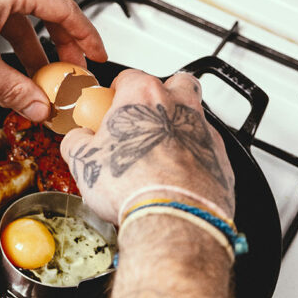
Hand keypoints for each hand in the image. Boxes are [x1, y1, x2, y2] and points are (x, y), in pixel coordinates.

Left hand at [0, 0, 105, 120]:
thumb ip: (14, 89)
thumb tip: (39, 107)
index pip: (66, 11)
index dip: (86, 38)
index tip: (97, 56)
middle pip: (47, 13)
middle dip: (61, 47)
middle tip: (72, 73)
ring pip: (23, 17)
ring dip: (34, 48)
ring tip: (42, 79)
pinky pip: (3, 16)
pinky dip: (12, 41)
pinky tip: (12, 66)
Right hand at [61, 69, 234, 224]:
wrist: (173, 220)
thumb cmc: (132, 186)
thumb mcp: (83, 161)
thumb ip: (77, 141)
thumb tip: (77, 140)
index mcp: (144, 96)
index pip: (130, 77)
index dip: (117, 92)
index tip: (110, 108)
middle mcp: (179, 106)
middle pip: (176, 84)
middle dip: (163, 95)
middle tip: (145, 119)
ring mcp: (204, 131)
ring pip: (195, 116)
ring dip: (179, 127)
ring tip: (160, 153)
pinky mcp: (221, 158)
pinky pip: (207, 149)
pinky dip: (195, 157)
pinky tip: (178, 176)